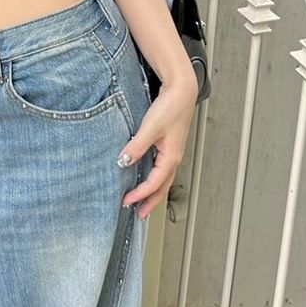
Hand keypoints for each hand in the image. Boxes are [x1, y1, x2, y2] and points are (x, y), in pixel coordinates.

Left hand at [119, 73, 196, 220]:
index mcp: (171, 157)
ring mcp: (173, 152)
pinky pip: (163, 168)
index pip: (154, 183)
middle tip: (140, 215)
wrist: (182, 91)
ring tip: (143, 202)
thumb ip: (137, 146)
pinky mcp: (170, 145)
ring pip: (164, 179)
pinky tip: (147, 176)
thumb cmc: (170, 107)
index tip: (127, 201)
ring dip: (154, 192)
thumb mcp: (150, 127)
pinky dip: (155, 178)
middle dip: (151, 203)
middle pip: (163, 187)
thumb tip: (123, 162)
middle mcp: (174, 158)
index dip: (140, 195)